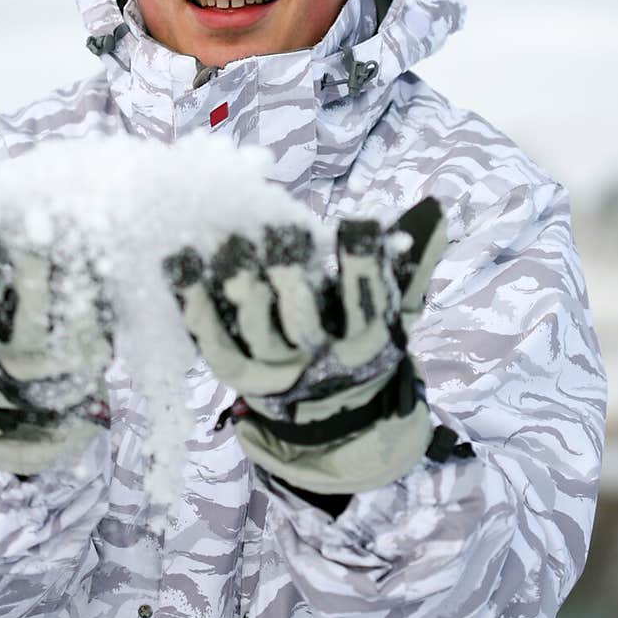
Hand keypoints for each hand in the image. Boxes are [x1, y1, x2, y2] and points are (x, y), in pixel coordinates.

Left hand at [164, 197, 448, 493]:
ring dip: (240, 282)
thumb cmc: (360, 335)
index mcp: (365, 344)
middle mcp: (318, 361)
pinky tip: (182, 261)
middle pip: (302, 321)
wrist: (328, 408)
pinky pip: (211, 340)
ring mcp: (273, 369)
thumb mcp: (396, 305)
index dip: (364, 266)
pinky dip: (195, 302)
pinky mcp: (234, 371)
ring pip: (254, 329)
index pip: (367, 307)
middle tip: (279, 230)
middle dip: (290, 273)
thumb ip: (413, 260)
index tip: (360, 222)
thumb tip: (435, 209)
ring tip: (228, 239)